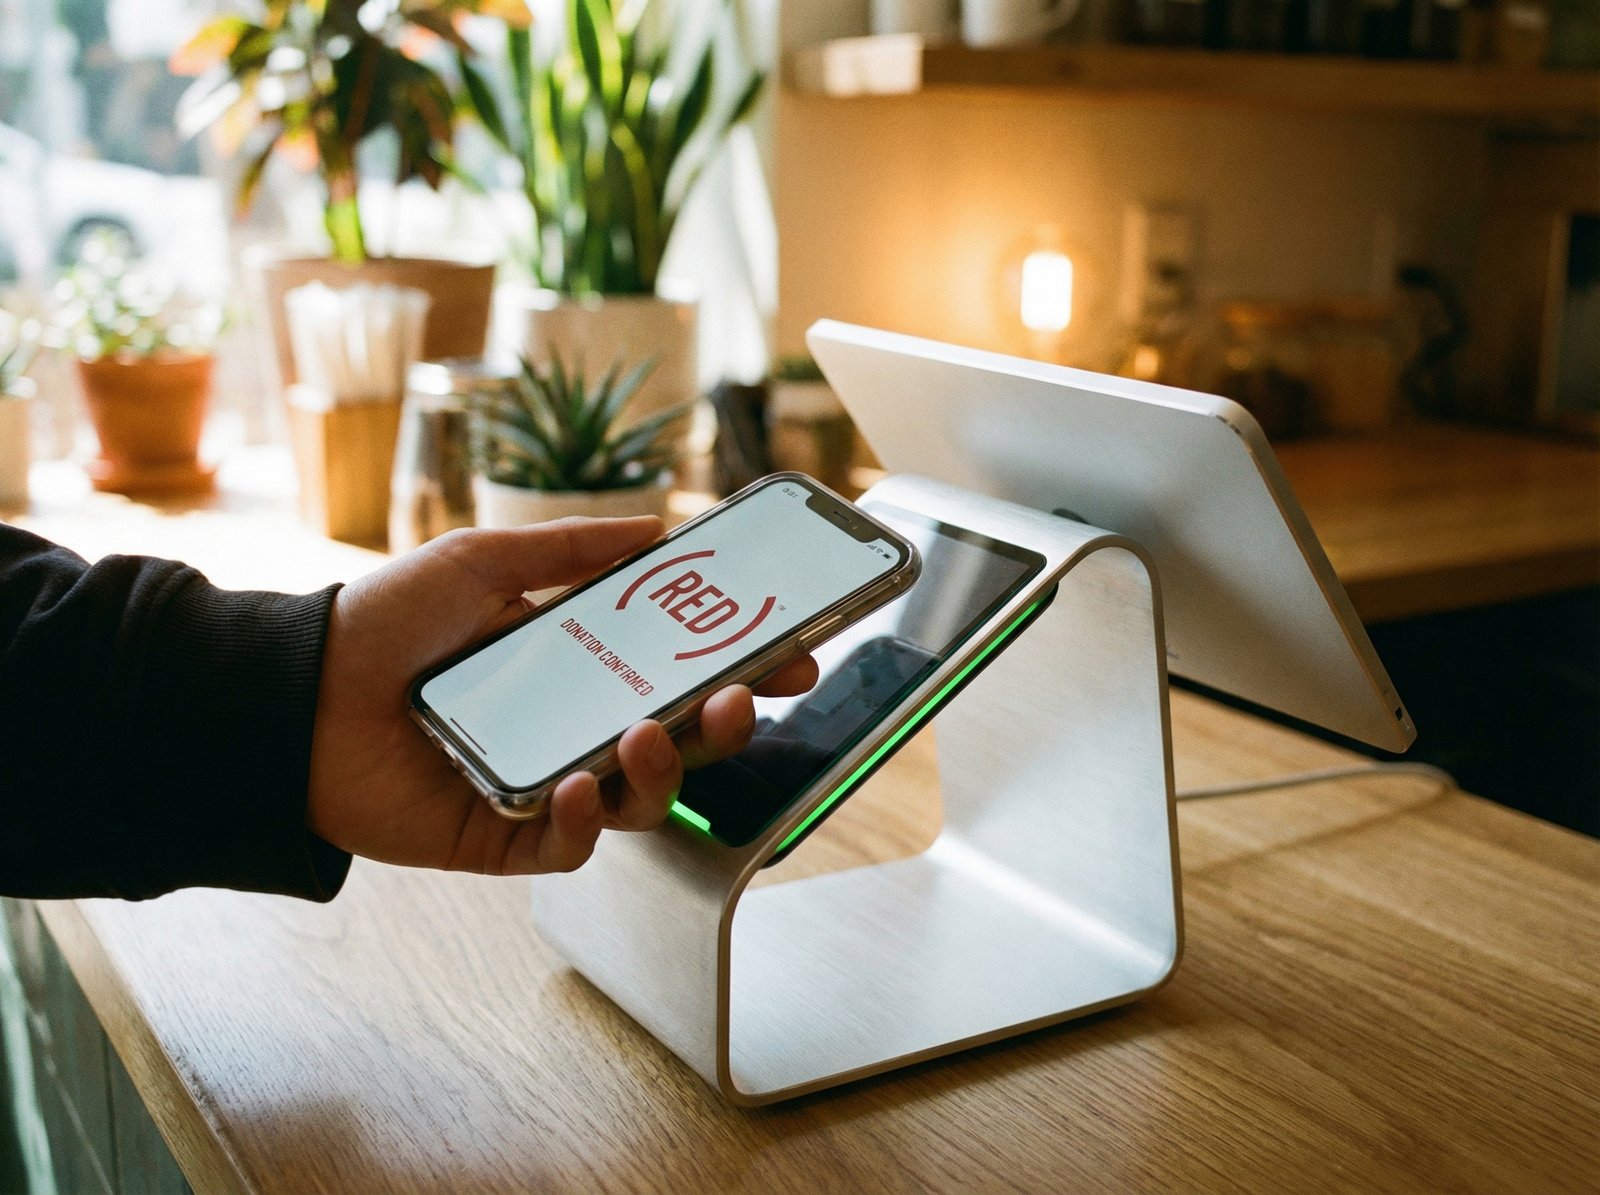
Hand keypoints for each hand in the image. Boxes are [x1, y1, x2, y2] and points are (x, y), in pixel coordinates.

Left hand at [306, 517, 816, 876]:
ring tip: (649, 733)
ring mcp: (545, 786)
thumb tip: (656, 529)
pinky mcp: (507, 836)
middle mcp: (572, 730)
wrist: (297, 691)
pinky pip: (569, 844)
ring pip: (637, 799)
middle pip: (676, 741)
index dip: (738, 666)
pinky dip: (585, 820)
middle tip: (746, 698)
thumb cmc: (385, 622)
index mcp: (578, 668)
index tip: (790, 650)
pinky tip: (578, 784)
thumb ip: (570, 548)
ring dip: (662, 771)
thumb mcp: (482, 561)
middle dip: (724, 724)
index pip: (678, 673)